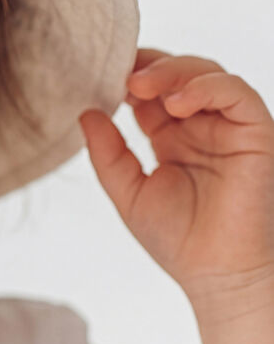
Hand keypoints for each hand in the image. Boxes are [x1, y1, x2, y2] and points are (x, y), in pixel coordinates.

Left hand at [78, 48, 273, 306]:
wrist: (219, 275)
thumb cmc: (179, 241)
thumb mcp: (129, 192)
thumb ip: (108, 153)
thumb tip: (86, 113)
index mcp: (171, 137)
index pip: (150, 91)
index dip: (128, 76)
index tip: (99, 73)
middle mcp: (201, 126)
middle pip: (177, 74)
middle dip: (147, 67)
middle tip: (120, 75)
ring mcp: (229, 127)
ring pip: (206, 74)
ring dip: (172, 71)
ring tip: (140, 85)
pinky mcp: (256, 132)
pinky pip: (236, 92)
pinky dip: (206, 87)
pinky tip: (177, 103)